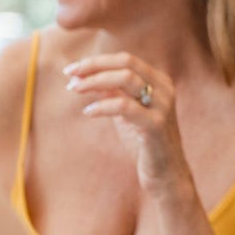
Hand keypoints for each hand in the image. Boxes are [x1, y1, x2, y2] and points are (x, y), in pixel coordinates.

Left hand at [63, 52, 188, 191]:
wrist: (165, 175)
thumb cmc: (144, 143)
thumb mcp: (126, 113)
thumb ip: (112, 93)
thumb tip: (84, 76)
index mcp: (159, 82)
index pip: (126, 59)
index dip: (97, 61)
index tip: (72, 69)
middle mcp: (165, 89)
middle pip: (126, 63)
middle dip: (94, 66)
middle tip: (69, 74)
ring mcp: (163, 106)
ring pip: (126, 79)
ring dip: (95, 81)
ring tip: (74, 89)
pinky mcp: (156, 125)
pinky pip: (124, 106)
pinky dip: (102, 106)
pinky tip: (88, 112)